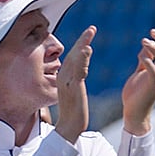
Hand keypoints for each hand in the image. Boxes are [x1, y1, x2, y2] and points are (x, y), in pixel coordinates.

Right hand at [55, 25, 95, 143]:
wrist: (69, 127)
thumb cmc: (73, 113)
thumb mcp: (74, 93)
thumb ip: (75, 80)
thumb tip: (79, 73)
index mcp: (62, 78)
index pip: (72, 57)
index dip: (80, 44)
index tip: (88, 35)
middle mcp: (62, 77)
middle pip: (73, 54)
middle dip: (82, 40)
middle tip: (92, 28)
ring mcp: (67, 82)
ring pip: (75, 59)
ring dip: (82, 44)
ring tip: (91, 32)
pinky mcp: (73, 87)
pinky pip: (78, 69)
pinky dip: (82, 58)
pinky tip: (88, 49)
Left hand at [121, 24, 154, 134]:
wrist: (133, 113)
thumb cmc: (136, 94)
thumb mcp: (139, 73)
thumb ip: (144, 60)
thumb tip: (146, 45)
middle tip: (153, 31)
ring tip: (145, 41)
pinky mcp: (152, 88)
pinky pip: (154, 73)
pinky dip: (149, 63)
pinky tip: (141, 57)